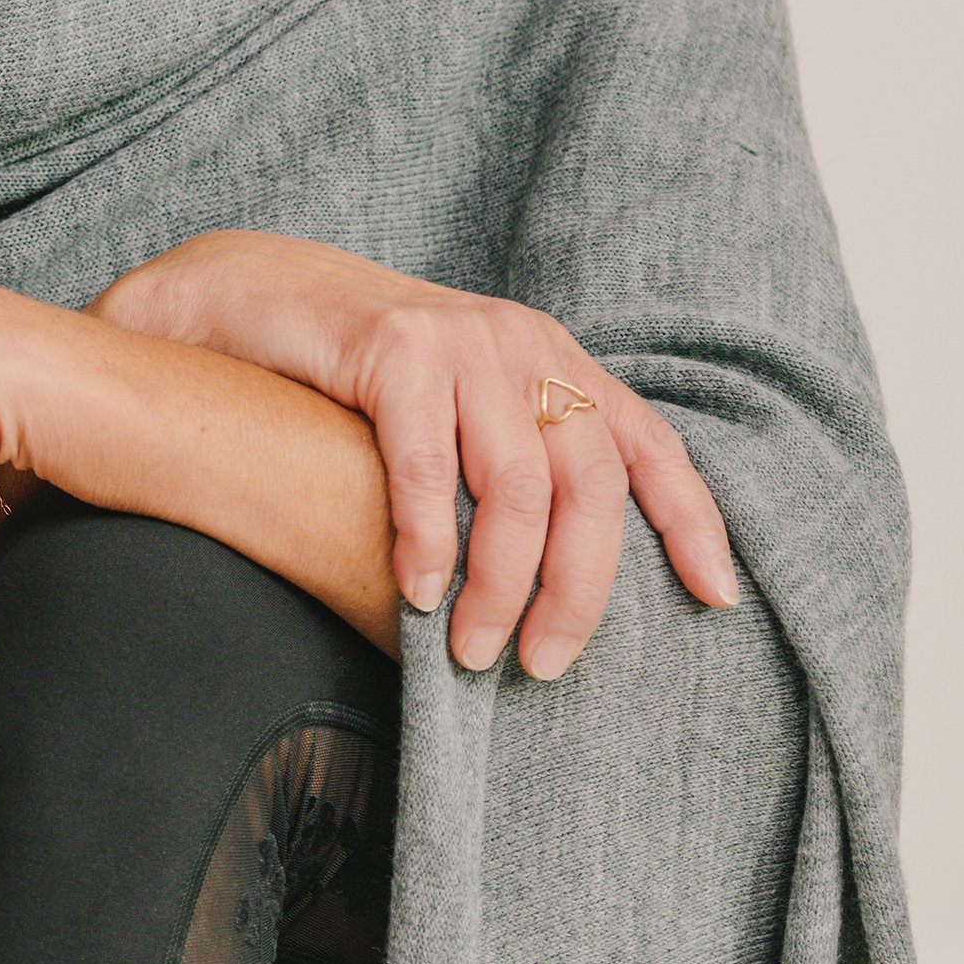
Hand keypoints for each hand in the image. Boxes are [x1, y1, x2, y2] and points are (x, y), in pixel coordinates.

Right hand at [92, 232, 737, 675]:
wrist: (246, 298)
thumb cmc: (348, 386)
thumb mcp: (455, 417)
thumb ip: (509, 471)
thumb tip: (549, 596)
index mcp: (552, 360)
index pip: (648, 444)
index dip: (692, 522)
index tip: (717, 598)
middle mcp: (522, 342)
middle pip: (591, 484)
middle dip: (578, 591)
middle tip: (542, 664)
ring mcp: (462, 339)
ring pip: (519, 486)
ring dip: (501, 585)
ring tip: (470, 650)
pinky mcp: (396, 346)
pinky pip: (431, 466)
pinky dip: (429, 541)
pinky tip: (416, 592)